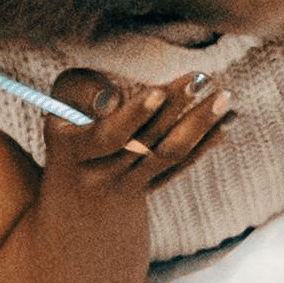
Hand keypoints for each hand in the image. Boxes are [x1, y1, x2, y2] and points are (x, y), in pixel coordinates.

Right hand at [39, 68, 233, 198]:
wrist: (75, 204)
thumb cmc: (66, 133)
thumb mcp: (57, 111)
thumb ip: (79, 92)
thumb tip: (111, 97)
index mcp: (71, 151)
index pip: (107, 136)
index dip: (133, 116)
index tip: (158, 92)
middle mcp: (101, 173)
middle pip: (145, 142)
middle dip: (175, 108)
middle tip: (202, 78)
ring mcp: (128, 184)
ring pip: (168, 155)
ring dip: (199, 125)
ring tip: (223, 98)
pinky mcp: (150, 187)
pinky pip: (180, 166)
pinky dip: (204, 143)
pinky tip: (226, 122)